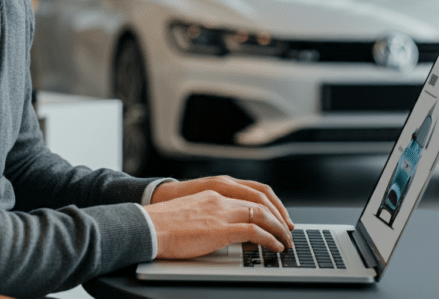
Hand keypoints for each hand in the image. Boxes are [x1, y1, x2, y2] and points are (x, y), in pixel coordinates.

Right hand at [144, 175, 293, 258]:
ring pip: (262, 213)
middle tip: (289, 230)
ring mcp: (221, 211)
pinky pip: (255, 230)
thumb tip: (222, 227)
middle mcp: (221, 197)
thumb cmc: (164, 223)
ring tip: (286, 241)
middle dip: (279, 216)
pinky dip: (270, 238)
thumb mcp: (192, 211)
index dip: (270, 204)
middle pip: (261, 201)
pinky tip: (275, 246)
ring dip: (279, 228)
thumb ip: (210, 213)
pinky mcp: (220, 228)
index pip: (252, 192)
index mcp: (214, 191)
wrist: (149, 225)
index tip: (278, 216)